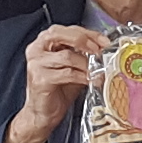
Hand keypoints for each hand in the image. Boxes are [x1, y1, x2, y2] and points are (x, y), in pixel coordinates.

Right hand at [7, 24, 99, 142]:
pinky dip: (82, 76)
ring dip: (86, 64)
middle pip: (61, 34)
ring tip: (97, 71)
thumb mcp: (73, 67)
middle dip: (84, 40)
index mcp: (44, 41)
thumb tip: (105, 48)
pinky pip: (66, 73)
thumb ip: (84, 55)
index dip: (89, 33)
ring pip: (67, 56)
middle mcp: (37, 49)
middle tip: (100, 50)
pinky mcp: (40, 79)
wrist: (43, 113)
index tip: (105, 41)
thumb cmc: (58, 89)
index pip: (69, 29)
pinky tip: (90, 80)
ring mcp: (36, 64)